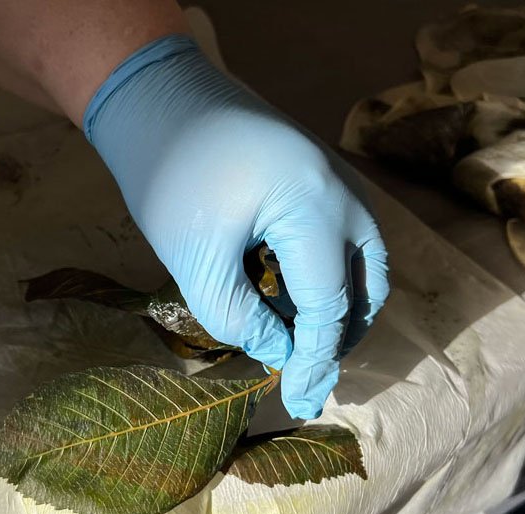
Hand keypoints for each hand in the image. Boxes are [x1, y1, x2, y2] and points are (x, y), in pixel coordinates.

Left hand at [85, 36, 388, 418]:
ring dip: (339, 310)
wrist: (161, 99)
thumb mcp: (195, 259)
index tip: (297, 402)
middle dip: (337, 339)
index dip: (314, 361)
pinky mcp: (323, 179)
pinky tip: (294, 302)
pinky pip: (347, 241)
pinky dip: (330, 278)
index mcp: (316, 209)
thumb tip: (279, 353)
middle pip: (363, 288)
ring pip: (364, 265)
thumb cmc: (170, 176)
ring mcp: (340, 182)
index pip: (328, 307)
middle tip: (304, 379)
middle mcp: (345, 194)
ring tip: (303, 347)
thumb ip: (240, 317)